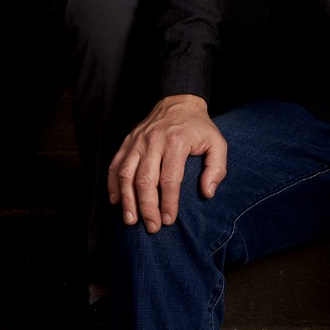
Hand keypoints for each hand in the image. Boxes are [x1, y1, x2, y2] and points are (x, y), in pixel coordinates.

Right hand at [107, 94, 226, 231]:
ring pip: (126, 174)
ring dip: (127, 200)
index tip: (169, 220)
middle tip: (151, 226)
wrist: (178, 102)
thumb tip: (207, 193)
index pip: (170, 179)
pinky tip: (116, 202)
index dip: (168, 202)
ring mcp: (137, 141)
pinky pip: (115, 165)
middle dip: (147, 207)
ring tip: (130, 220)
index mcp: (176, 142)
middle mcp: (153, 141)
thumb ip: (217, 168)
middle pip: (145, 179)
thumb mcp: (217, 143)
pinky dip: (113, 184)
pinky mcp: (127, 142)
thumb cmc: (199, 127)